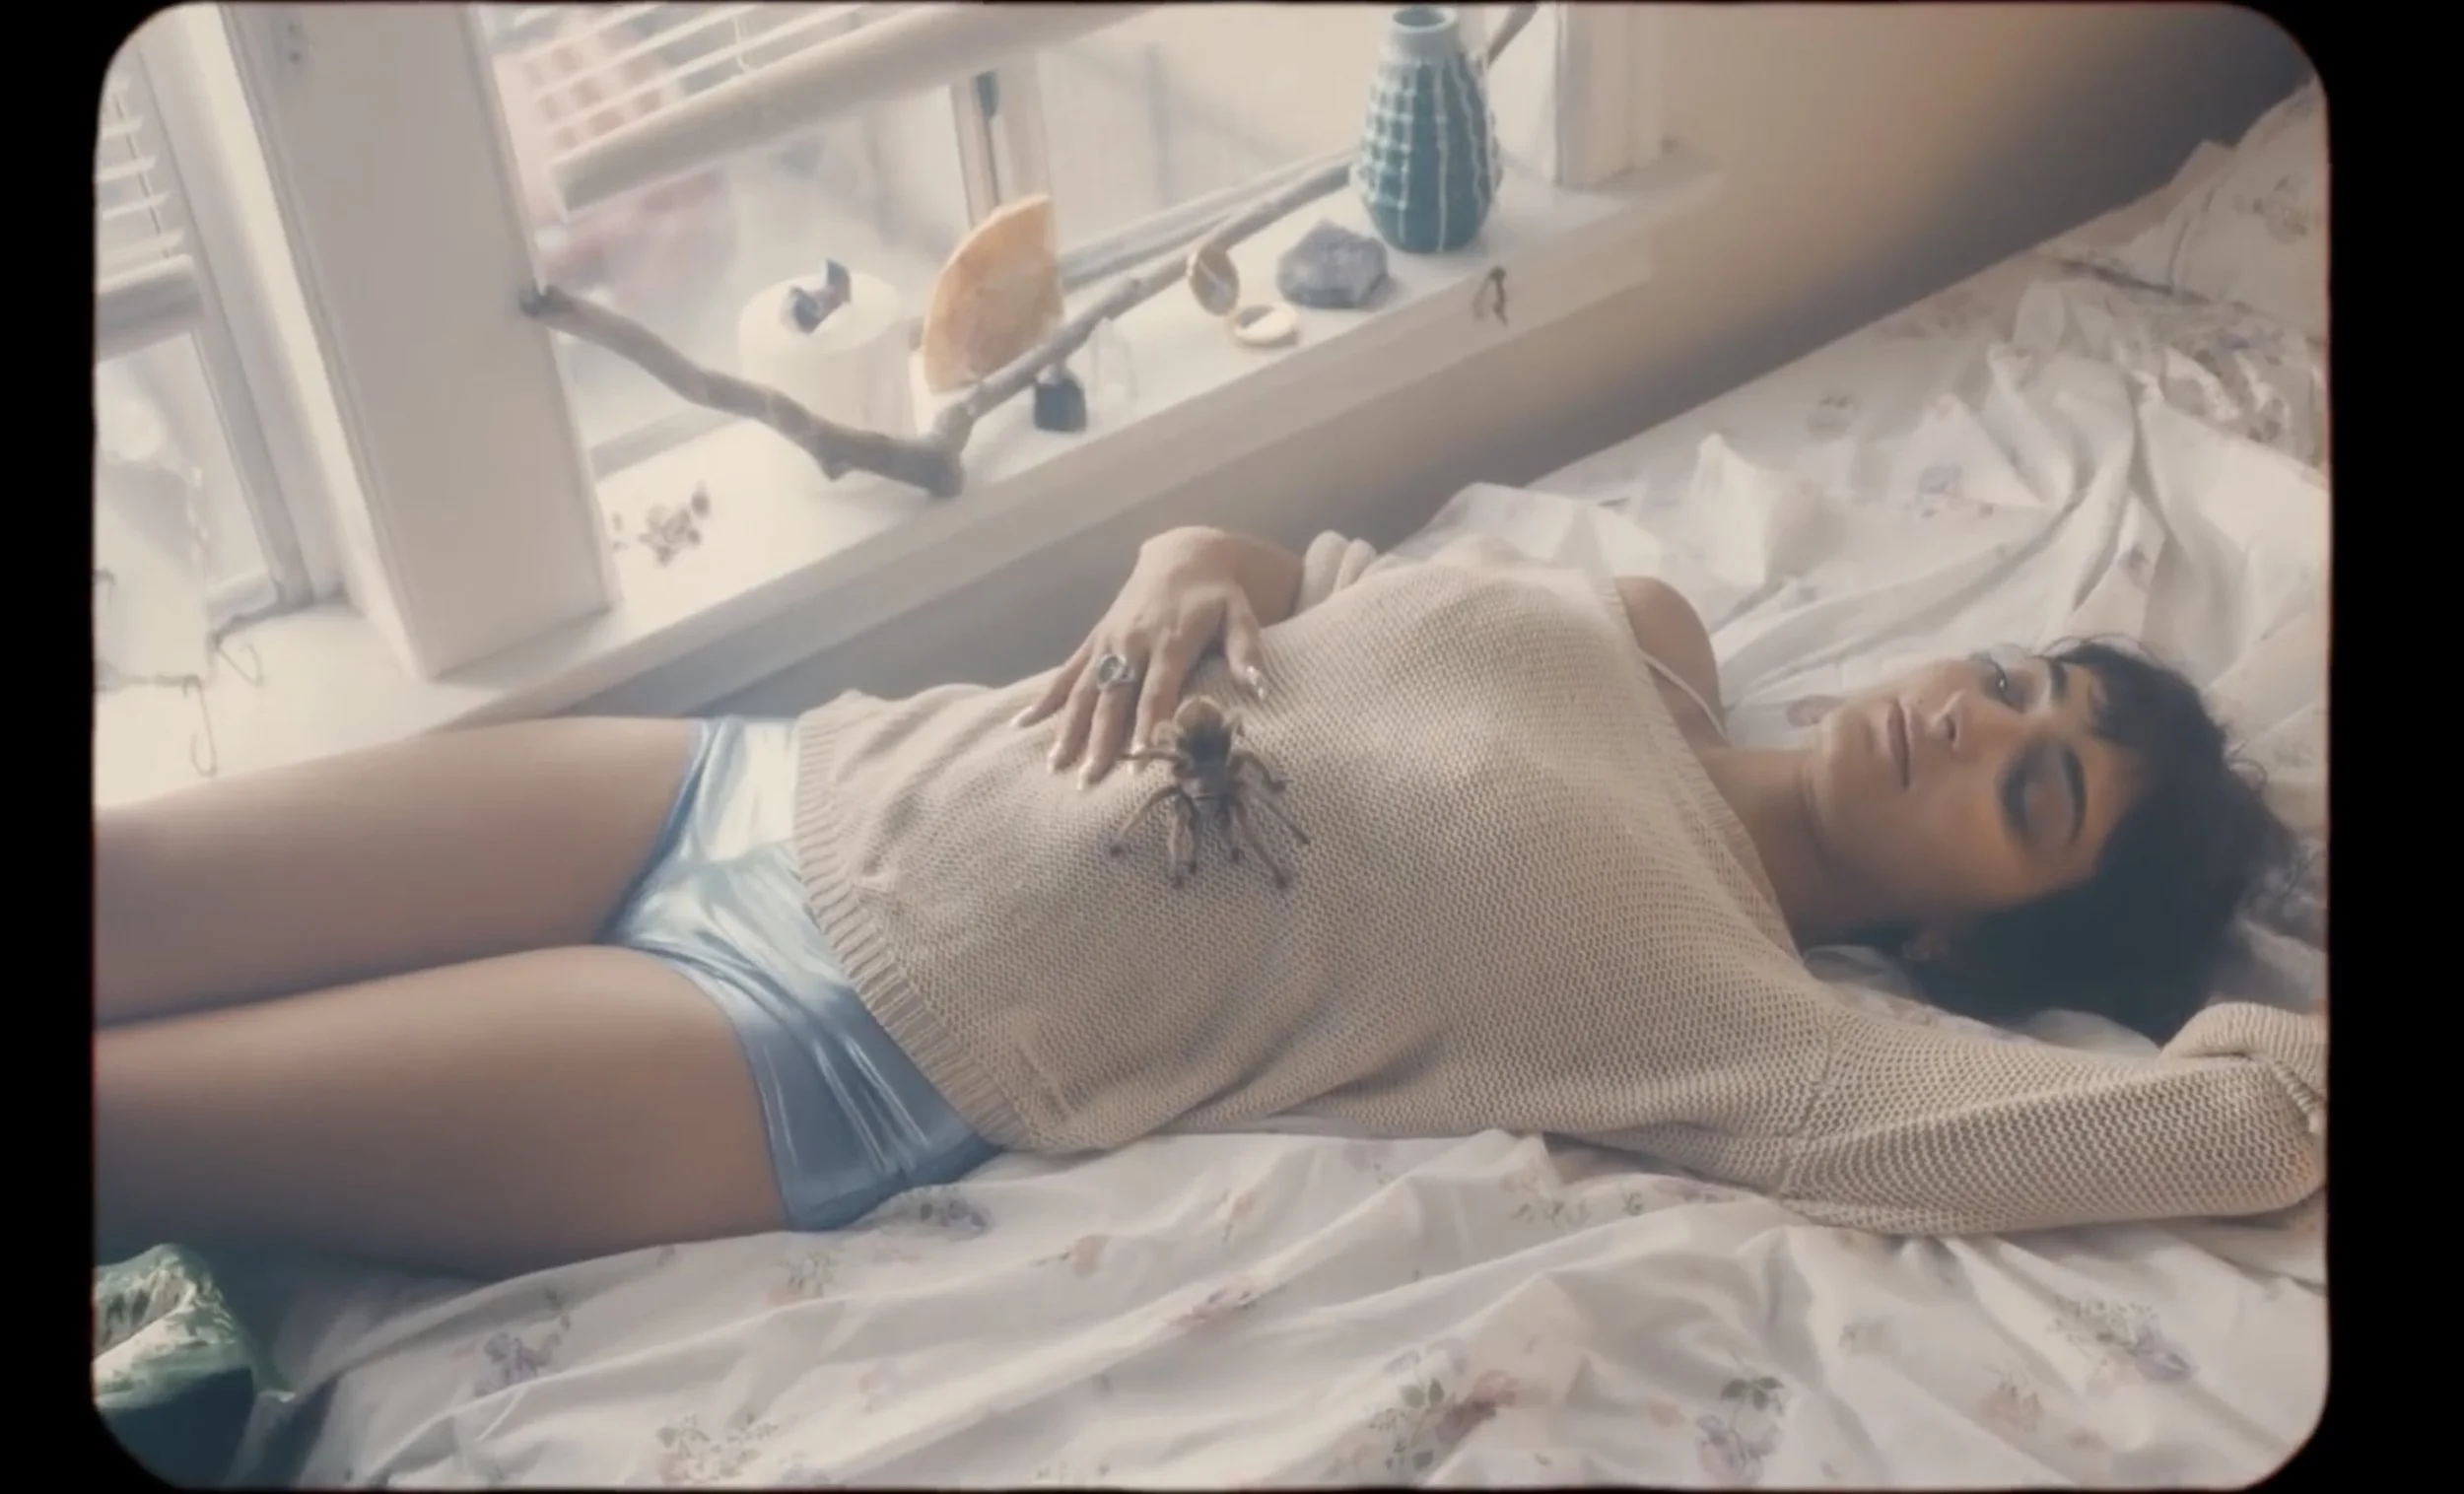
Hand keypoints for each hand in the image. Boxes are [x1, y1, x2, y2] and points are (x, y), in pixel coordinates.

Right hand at [1016, 528, 1277, 784]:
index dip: (1145, 729)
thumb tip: (1260, 691)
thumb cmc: (1217, 595)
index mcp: (1170, 642)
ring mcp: (1109, 641)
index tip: (1134, 766)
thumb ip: (1248, 652)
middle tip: (1088, 782)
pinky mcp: (1095, 638)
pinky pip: (1067, 671)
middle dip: (1100, 742)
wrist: (1183, 554)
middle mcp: (1133, 643)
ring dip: (1068, 729)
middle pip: (1114, 699)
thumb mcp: (1241, 615)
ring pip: (1085, 690)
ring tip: (1055, 766)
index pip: (1156, 694)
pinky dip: (1045, 698)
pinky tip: (1021, 724)